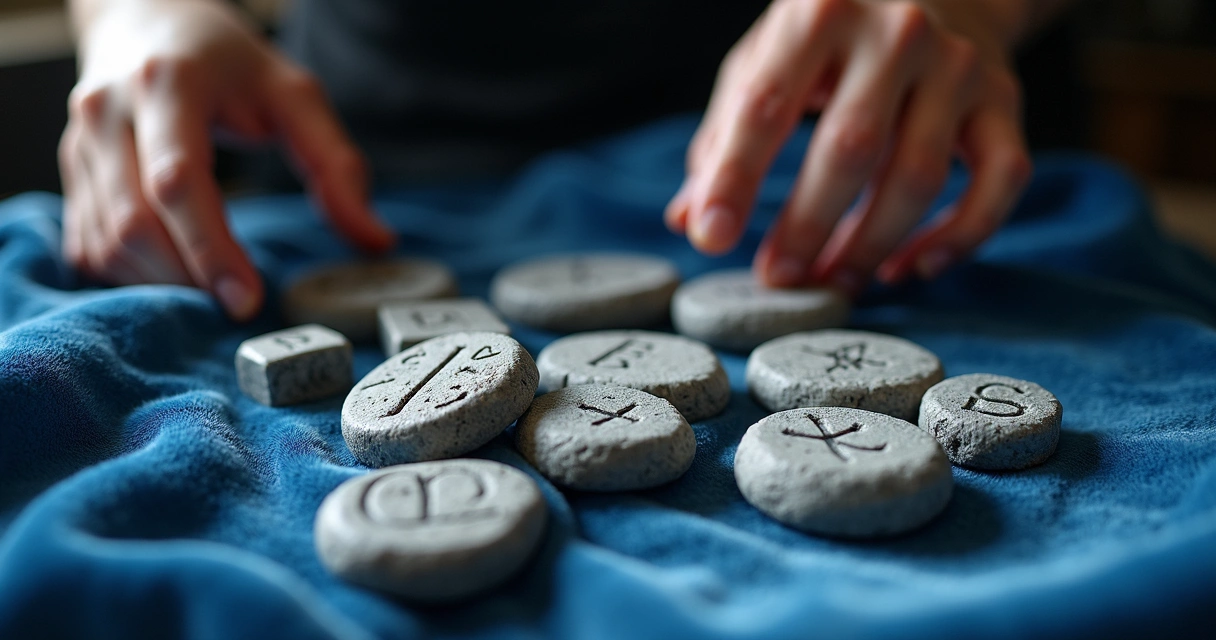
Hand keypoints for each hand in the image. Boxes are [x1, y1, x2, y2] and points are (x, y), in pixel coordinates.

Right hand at [60, 0, 394, 319]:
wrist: (146, 20)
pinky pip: (88, 247)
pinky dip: (132, 278)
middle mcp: (108, 113)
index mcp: (168, 85)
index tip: (246, 300)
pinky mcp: (70, 174)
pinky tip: (175, 276)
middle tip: (238, 304)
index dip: (211, 250)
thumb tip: (376, 240)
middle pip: (134, 224)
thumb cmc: (227, 62)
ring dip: (161, 285)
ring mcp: (79, 145)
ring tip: (212, 290)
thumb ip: (337, 166)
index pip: (178, 183)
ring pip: (106, 244)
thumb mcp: (294, 95)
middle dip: (189, 279)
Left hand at [665, 0, 1032, 293]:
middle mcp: (896, 32)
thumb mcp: (766, 61)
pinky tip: (911, 269)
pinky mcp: (1004, 101)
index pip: (766, 103)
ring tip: (830, 283)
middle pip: (850, 147)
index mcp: (818, 13)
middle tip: (775, 278)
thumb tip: (690, 219)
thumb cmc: (831, 38)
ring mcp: (958, 67)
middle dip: (806, 225)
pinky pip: (999, 182)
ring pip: (919, 175)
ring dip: (871, 245)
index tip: (711, 238)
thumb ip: (725, 136)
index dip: (735, 177)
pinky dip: (959, 238)